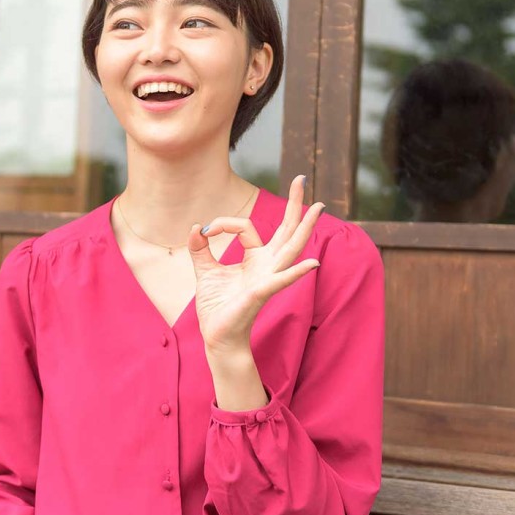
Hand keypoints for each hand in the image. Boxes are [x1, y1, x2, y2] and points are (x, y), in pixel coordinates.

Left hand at [188, 175, 322, 351]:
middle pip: (286, 230)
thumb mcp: (204, 271)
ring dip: (305, 228)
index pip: (247, 227)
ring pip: (290, 249)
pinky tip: (312, 264)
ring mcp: (268, 279)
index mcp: (256, 259)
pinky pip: (281, 281)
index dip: (224, 223)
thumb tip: (196, 227)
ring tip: (318, 208)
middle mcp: (267, 266)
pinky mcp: (261, 294)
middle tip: (301, 178)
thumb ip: (200, 249)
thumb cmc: (217, 306)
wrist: (217, 336)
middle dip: (294, 205)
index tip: (205, 231)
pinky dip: (296, 272)